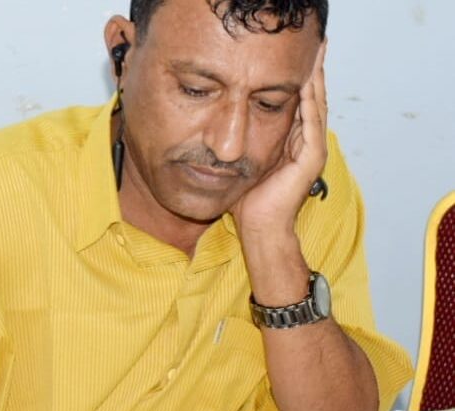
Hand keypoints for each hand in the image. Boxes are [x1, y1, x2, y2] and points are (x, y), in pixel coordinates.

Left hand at [231, 39, 327, 235]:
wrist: (260, 227)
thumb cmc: (251, 201)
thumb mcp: (250, 162)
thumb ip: (251, 142)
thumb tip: (233, 127)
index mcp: (294, 145)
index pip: (301, 105)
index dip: (301, 80)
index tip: (295, 57)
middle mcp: (307, 144)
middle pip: (313, 100)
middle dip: (313, 72)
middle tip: (315, 44)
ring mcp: (313, 151)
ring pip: (316, 105)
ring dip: (316, 79)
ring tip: (315, 52)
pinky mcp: (312, 158)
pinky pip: (312, 122)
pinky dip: (310, 100)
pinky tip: (307, 80)